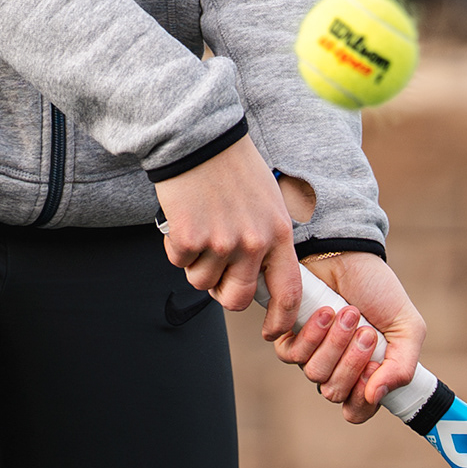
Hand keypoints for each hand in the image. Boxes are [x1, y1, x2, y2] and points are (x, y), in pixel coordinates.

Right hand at [155, 135, 301, 326]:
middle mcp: (253, 243)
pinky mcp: (189, 239)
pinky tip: (184, 217)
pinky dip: (177, 246)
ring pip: (203, 282)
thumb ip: (268, 239)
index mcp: (279, 233)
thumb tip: (261, 278)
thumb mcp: (268, 201)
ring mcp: (221, 243)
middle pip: (238, 298)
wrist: (198, 136)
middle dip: (224, 292)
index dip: (281, 319)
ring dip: (196, 264)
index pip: (289, 292)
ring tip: (199, 228)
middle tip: (215, 271)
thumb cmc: (233, 166)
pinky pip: (180, 262)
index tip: (271, 331)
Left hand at [266, 192, 425, 424]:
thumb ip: (402, 366)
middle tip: (365, 331)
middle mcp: (336, 367)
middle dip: (351, 362)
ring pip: (314, 373)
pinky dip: (310, 334)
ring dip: (334, 343)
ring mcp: (311, 353)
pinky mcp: (289, 335)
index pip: (356, 410)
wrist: (350, 254)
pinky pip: (291, 354)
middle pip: (333, 392)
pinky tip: (324, 311)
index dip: (363, 400)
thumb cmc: (379, 290)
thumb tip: (377, 397)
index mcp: (365, 373)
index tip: (373, 371)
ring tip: (347, 313)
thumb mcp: (407, 327)